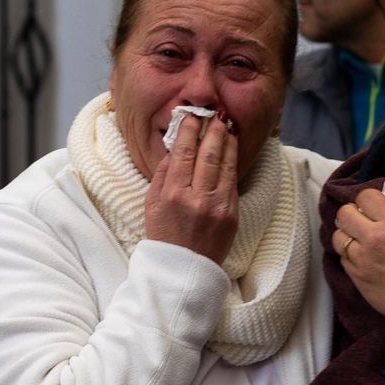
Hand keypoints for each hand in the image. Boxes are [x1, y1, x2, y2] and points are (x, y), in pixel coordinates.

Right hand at [145, 111, 238, 263]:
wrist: (184, 271)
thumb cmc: (164, 236)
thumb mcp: (152, 204)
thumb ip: (163, 174)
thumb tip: (176, 147)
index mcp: (174, 195)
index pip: (185, 153)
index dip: (190, 131)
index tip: (192, 116)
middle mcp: (198, 199)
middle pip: (209, 154)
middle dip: (213, 130)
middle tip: (215, 114)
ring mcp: (218, 207)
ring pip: (226, 165)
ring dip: (227, 142)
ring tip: (227, 125)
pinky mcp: (232, 215)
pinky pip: (233, 182)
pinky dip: (233, 162)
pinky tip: (231, 150)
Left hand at [332, 187, 384, 314]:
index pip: (365, 196)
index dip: (367, 199)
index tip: (371, 205)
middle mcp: (374, 238)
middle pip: (344, 214)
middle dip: (351, 214)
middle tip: (359, 220)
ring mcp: (362, 259)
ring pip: (337, 237)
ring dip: (346, 236)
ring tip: (357, 241)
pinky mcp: (357, 278)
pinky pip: (343, 260)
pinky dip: (349, 257)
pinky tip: (361, 259)